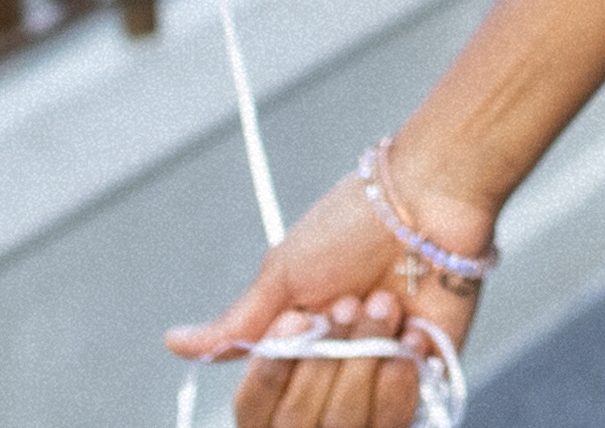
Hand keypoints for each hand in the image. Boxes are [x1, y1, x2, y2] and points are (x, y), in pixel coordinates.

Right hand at [167, 168, 484, 427]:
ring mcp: (376, 378)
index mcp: (295, 350)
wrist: (430, 199)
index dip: (279, 370)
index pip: (266, 404)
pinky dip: (401, 370)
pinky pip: (399, 414)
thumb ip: (237, 324)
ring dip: (366, 357)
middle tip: (348, 301)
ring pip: (351, 421)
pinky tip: (412, 324)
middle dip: (328, 358)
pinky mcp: (423, 378)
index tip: (300, 319)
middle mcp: (333, 371)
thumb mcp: (284, 273)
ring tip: (383, 303)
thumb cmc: (356, 222)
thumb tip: (174, 343)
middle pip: (306, 419)